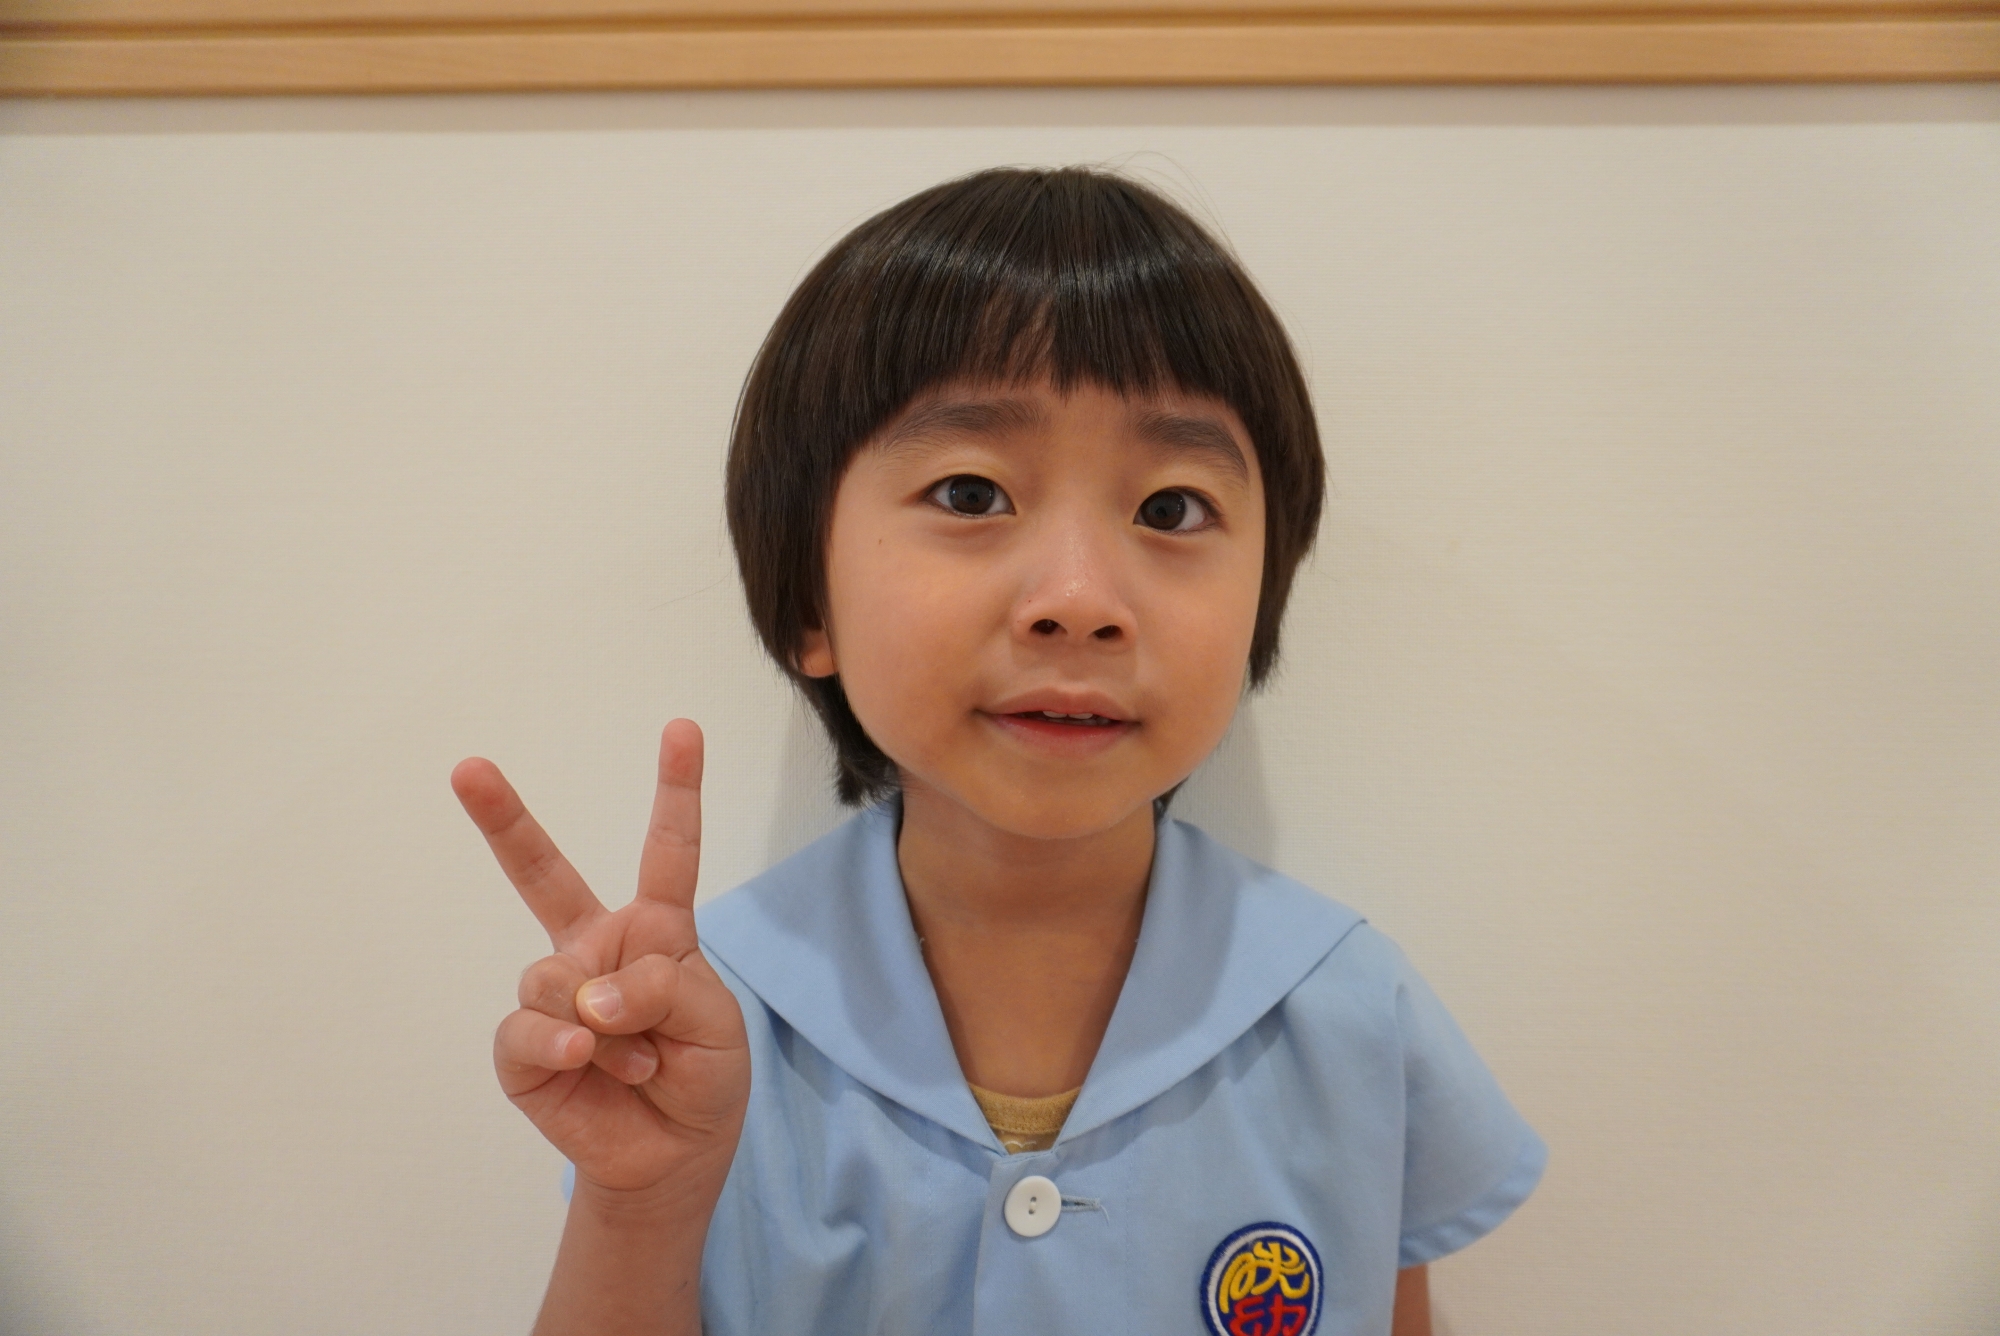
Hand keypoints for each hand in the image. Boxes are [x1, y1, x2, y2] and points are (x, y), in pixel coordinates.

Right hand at [452, 720, 749, 1201]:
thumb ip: (662, 986)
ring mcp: (555, 995)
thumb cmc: (703, 1077)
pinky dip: (566, 1046)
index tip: (682, 728)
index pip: (666, 852)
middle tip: (468, 767)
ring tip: (640, 1059)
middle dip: (504, 819)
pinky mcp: (523, 1048)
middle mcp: (596, 949)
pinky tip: (590, 1063)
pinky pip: (531, 1029)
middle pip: (543, 873)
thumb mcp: (713, 1023)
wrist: (675, 1154)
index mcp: (654, 929)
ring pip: (556, 976)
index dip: (675, 790)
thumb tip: (588, 994)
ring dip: (607, 1023)